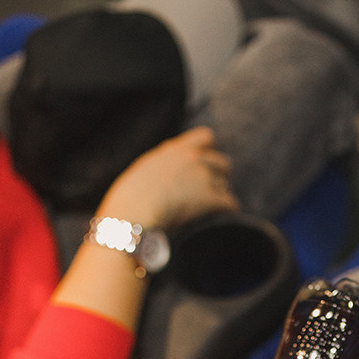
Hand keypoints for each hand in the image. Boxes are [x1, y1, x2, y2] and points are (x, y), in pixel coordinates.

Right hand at [98, 126, 238, 230]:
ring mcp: (202, 177)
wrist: (132, 219)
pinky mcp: (210, 197)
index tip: (207, 164)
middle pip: (222, 163)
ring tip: (212, 211)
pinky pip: (230, 202)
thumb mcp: (141, 174)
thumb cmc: (128, 205)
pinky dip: (228, 211)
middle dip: (219, 177)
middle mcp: (191, 159)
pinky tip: (224, 219)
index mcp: (173, 152)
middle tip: (213, 192)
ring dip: (220, 196)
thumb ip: (159, 167)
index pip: (205, 138)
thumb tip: (165, 174)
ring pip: (225, 184)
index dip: (209, 152)